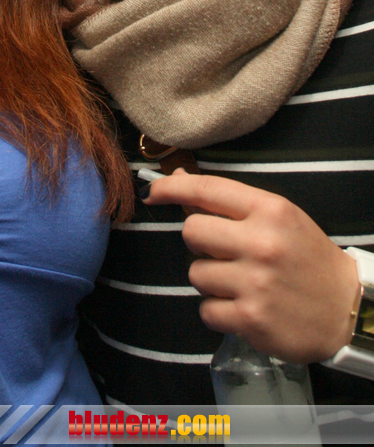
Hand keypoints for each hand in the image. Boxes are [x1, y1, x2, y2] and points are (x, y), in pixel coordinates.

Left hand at [147, 169, 360, 362]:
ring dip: (210, 280)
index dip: (171, 187)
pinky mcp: (250, 319)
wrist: (344, 307)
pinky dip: (218, 311)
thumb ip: (231, 202)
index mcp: (269, 210)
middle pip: (191, 232)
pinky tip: (242, 307)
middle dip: (199, 242)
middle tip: (223, 252)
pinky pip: (205, 310)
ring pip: (194, 273)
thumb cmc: (305, 256)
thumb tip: (181, 179)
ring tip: (239, 282)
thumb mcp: (279, 217)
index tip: (152, 191)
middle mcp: (261, 243)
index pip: (207, 189)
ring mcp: (255, 283)